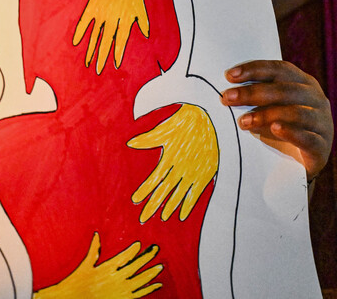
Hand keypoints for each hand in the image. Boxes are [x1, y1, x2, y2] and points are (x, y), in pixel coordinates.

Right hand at [34, 232, 161, 298]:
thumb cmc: (79, 281)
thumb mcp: (86, 265)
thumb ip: (94, 249)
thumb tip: (97, 234)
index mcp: (107, 268)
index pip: (123, 257)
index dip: (132, 251)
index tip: (139, 244)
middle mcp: (116, 279)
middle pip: (135, 267)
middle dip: (146, 257)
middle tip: (156, 248)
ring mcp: (121, 290)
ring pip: (140, 281)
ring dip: (150, 273)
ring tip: (160, 267)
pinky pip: (139, 294)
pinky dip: (149, 289)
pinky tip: (157, 285)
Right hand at [73, 0, 149, 73]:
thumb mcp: (141, 7)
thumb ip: (143, 22)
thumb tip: (146, 34)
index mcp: (125, 19)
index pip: (121, 41)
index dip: (117, 53)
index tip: (114, 65)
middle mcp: (113, 18)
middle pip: (106, 41)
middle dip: (102, 57)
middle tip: (98, 70)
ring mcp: (102, 12)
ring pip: (95, 35)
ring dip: (90, 49)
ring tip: (87, 62)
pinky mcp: (92, 6)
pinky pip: (84, 21)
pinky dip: (79, 32)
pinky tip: (76, 43)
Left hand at [127, 104, 218, 222]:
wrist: (207, 119)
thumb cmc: (182, 123)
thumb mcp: (164, 130)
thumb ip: (147, 139)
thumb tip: (129, 143)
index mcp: (169, 158)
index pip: (154, 179)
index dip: (144, 190)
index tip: (135, 200)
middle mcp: (180, 169)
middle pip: (164, 191)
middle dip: (152, 205)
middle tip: (142, 218)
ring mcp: (193, 173)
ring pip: (178, 195)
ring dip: (169, 207)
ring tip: (161, 217)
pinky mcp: (204, 175)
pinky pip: (195, 194)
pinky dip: (188, 205)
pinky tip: (181, 216)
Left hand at [222, 59, 332, 179]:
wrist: (300, 164)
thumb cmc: (280, 127)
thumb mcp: (271, 106)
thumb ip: (257, 95)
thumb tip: (228, 89)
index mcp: (303, 82)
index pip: (279, 69)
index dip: (254, 70)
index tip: (229, 76)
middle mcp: (316, 98)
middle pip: (283, 90)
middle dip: (252, 92)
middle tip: (228, 98)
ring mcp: (323, 122)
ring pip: (295, 113)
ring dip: (266, 114)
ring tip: (243, 121)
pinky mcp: (322, 147)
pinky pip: (307, 137)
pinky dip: (290, 132)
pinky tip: (275, 129)